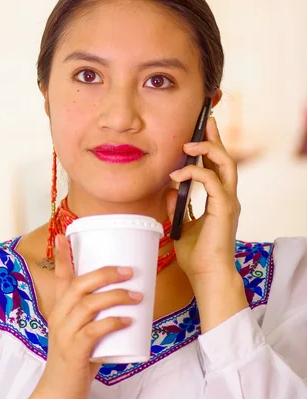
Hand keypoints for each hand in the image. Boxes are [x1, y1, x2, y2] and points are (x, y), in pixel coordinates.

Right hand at [28, 235, 141, 398]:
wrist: (58, 393)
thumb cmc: (75, 358)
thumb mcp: (81, 331)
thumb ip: (98, 315)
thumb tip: (130, 300)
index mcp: (60, 308)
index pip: (60, 276)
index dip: (62, 255)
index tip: (64, 234)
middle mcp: (59, 316)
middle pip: (80, 284)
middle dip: (105, 274)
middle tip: (129, 271)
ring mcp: (64, 332)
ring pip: (88, 304)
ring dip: (115, 296)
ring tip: (136, 296)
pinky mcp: (73, 350)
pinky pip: (94, 331)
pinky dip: (112, 323)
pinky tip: (127, 320)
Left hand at [167, 116, 241, 284]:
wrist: (206, 275)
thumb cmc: (197, 256)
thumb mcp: (181, 225)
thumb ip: (177, 205)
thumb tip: (170, 189)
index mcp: (219, 200)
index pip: (216, 168)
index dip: (210, 148)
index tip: (201, 133)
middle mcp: (227, 198)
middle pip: (225, 160)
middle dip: (215, 139)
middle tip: (205, 123)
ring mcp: (228, 202)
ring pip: (225, 165)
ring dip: (207, 150)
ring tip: (189, 145)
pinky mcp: (224, 208)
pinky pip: (211, 181)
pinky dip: (194, 174)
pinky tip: (177, 175)